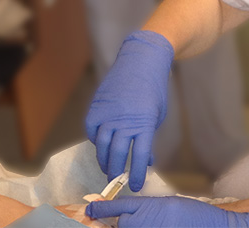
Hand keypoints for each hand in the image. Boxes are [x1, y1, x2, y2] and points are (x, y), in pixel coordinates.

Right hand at [84, 31, 174, 190]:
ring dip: (104, 160)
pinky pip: (92, 130)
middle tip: (116, 181)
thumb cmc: (153, 90)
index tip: (137, 186)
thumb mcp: (156, 115)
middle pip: (117, 154)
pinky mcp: (96, 106)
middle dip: (116, 172)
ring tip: (108, 168)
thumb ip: (148, 137)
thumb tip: (145, 160)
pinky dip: (95, 141)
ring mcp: (108, 113)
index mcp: (144, 123)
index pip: (140, 157)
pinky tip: (101, 146)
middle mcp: (124, 120)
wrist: (141, 61)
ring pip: (101, 145)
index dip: (137, 174)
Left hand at [86, 196, 248, 227]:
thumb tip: (123, 214)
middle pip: (118, 225)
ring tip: (150, 222)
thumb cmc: (191, 215)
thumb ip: (144, 209)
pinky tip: (156, 225)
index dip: (100, 209)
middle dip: (118, 225)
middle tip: (127, 223)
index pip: (115, 207)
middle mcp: (142, 222)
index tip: (89, 210)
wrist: (213, 227)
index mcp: (146, 207)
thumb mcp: (166, 205)